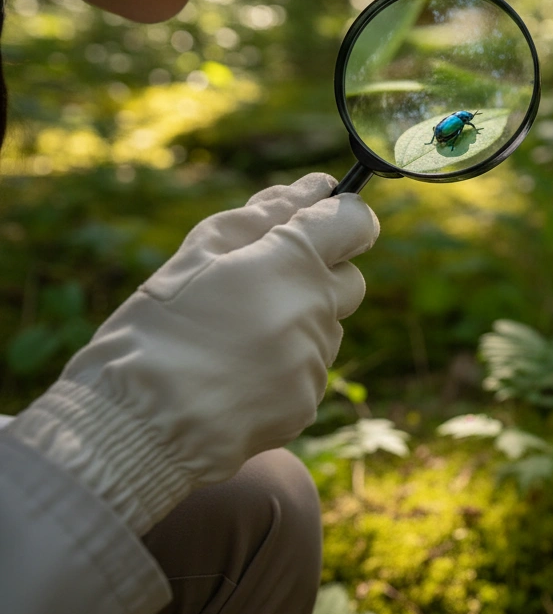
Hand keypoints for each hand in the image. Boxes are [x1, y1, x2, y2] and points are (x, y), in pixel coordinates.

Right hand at [8, 173, 378, 533]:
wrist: (136, 426)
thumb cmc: (156, 329)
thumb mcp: (197, 255)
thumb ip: (265, 215)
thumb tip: (315, 187)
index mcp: (293, 263)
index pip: (356, 222)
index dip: (340, 218)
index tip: (317, 222)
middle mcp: (317, 310)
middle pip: (349, 280)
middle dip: (318, 276)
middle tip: (256, 288)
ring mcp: (315, 361)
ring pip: (324, 329)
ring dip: (294, 324)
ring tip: (228, 341)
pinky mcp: (307, 402)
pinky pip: (307, 372)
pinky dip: (281, 367)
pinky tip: (232, 376)